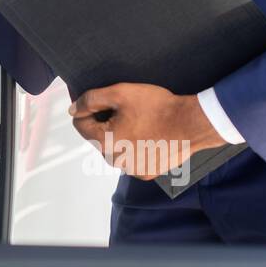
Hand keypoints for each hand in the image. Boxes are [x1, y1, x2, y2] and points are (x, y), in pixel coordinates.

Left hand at [69, 83, 225, 179]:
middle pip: (98, 138)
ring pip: (116, 149)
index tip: (101, 101)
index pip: (80, 125)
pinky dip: (136, 148)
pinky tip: (149, 135)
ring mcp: (132, 170)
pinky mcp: (147, 173)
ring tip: (140, 122)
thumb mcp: (120, 93)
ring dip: (121, 136)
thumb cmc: (157, 107)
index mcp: (105, 142)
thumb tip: (73, 109)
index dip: (87, 109)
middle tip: (126, 110)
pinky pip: (132, 158)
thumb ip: (91, 99)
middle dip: (106, 123)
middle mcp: (115, 161)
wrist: (191, 124)